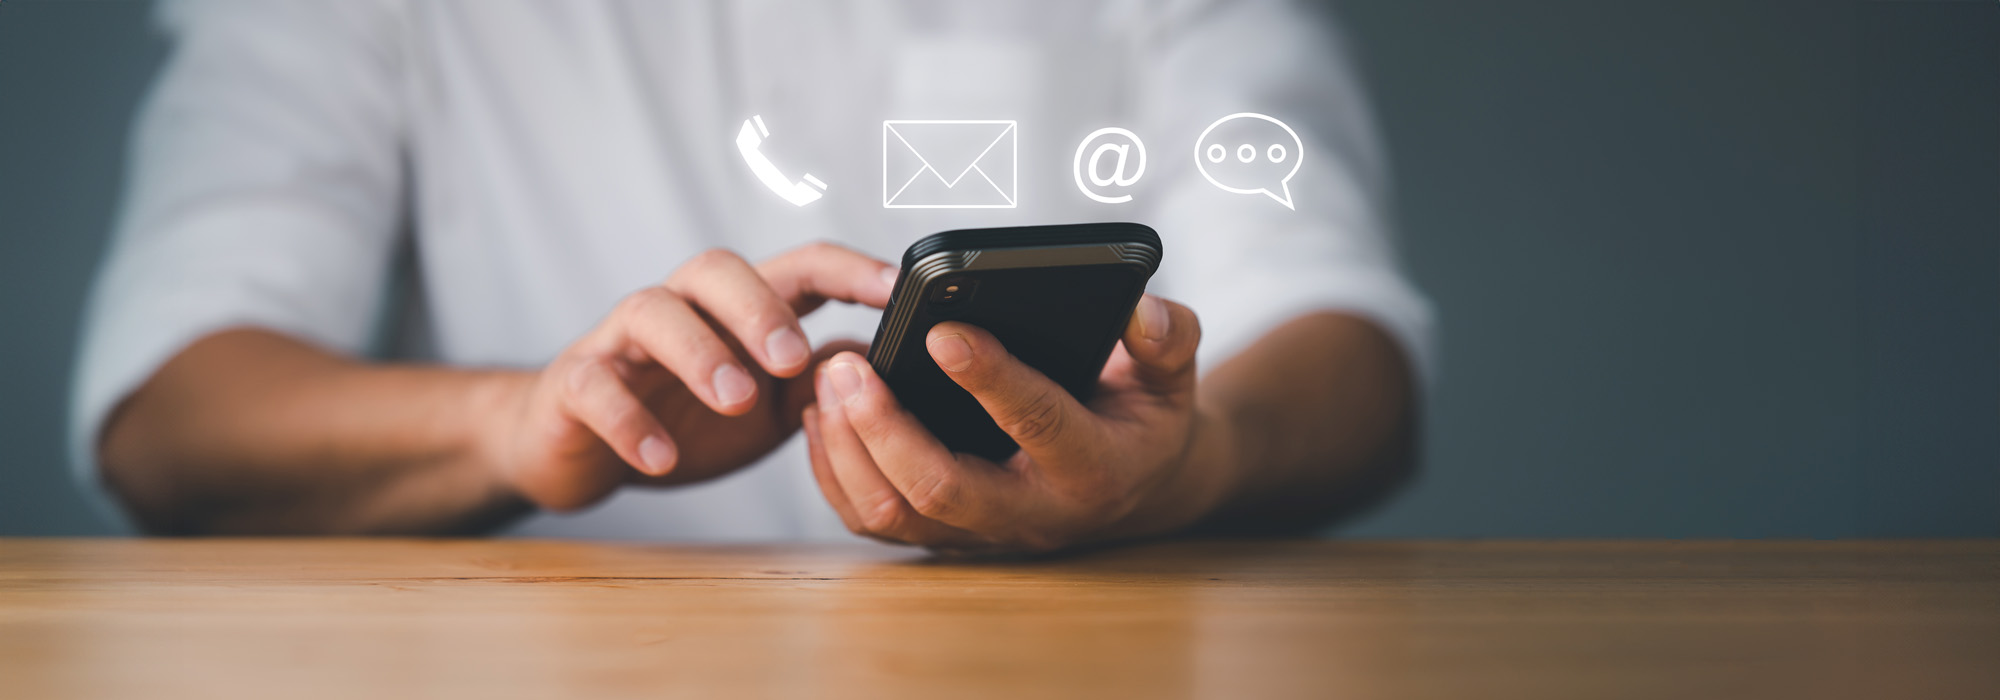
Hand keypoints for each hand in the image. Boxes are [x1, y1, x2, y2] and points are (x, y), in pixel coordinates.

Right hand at [485, 242, 893, 511]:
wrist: (575, 447)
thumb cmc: (680, 416)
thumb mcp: (768, 407)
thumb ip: (820, 381)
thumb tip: (887, 363)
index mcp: (736, 311)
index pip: (798, 268)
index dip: (848, 269)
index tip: (895, 289)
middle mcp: (681, 308)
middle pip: (717, 268)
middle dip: (760, 308)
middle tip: (791, 358)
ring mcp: (623, 341)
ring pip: (653, 311)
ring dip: (700, 353)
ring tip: (736, 401)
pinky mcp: (576, 382)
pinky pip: (596, 386)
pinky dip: (629, 420)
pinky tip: (660, 457)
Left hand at [803, 294, 1232, 553]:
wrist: (1137, 487)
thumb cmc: (1145, 415)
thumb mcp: (1174, 375)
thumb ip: (1168, 338)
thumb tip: (1141, 309)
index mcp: (1094, 466)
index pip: (1037, 423)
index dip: (990, 379)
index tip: (941, 330)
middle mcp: (1034, 512)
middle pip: (943, 488)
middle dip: (886, 426)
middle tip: (848, 363)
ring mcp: (983, 533)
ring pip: (895, 513)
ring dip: (849, 449)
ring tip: (829, 378)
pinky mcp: (946, 537)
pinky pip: (874, 521)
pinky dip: (835, 472)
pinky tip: (824, 414)